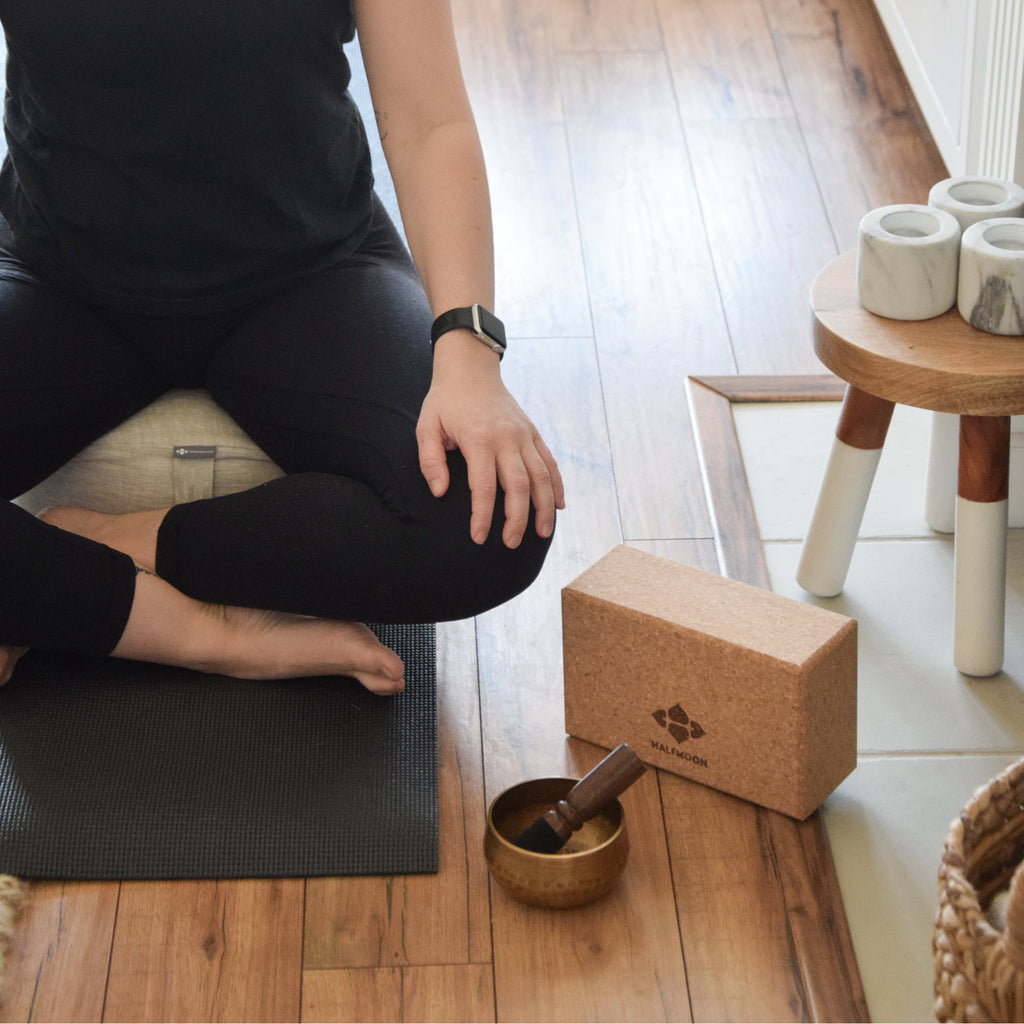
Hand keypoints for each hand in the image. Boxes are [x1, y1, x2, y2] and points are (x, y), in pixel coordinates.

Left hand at [416, 336, 564, 547]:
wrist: (470, 368)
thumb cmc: (445, 401)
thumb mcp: (427, 427)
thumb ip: (430, 461)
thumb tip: (440, 492)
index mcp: (479, 439)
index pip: (484, 487)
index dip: (483, 516)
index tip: (479, 537)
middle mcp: (507, 438)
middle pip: (518, 486)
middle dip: (517, 518)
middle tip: (511, 543)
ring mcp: (523, 435)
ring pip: (541, 476)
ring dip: (544, 507)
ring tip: (541, 533)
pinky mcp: (533, 432)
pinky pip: (549, 462)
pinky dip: (557, 485)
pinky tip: (559, 506)